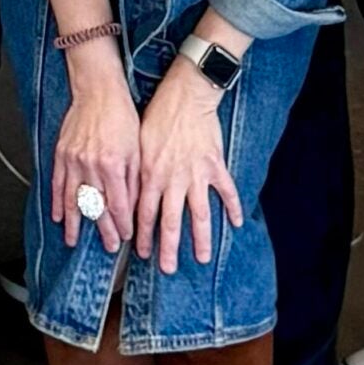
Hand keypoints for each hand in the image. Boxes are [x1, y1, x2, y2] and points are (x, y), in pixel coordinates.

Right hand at [50, 48, 139, 254]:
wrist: (98, 91)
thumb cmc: (121, 115)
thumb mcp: (137, 149)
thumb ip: (134, 181)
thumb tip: (133, 206)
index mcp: (113, 165)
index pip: (118, 205)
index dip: (122, 225)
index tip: (126, 236)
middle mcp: (91, 166)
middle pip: (96, 208)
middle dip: (103, 230)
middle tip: (108, 246)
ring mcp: (73, 161)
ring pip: (73, 200)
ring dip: (74, 224)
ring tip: (73, 241)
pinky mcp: (61, 154)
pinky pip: (58, 183)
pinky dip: (57, 201)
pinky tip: (57, 216)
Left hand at [133, 58, 241, 274]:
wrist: (184, 95)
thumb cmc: (156, 116)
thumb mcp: (137, 144)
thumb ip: (136, 172)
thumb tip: (128, 196)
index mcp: (151, 174)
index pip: (145, 213)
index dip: (143, 235)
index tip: (141, 254)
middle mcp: (173, 179)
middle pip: (171, 221)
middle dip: (168, 248)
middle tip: (167, 269)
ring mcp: (196, 174)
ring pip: (199, 214)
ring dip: (200, 238)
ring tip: (202, 258)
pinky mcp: (214, 165)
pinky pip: (226, 191)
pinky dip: (232, 207)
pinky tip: (235, 224)